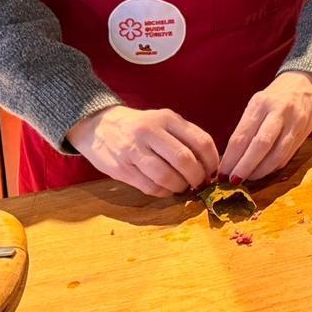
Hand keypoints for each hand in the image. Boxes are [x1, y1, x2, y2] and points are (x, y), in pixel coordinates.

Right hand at [67, 105, 218, 197]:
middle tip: (199, 183)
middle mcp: (151, 132)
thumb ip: (184, 138)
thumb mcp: (163, 122)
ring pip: (167, 176)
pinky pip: (150, 187)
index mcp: (167, 118)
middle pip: (185, 160)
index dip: (212, 161)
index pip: (201, 141)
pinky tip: (167, 190)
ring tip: (183, 187)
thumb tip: (209, 165)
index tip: (213, 171)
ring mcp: (134, 150)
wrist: (98, 126)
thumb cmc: (139, 127)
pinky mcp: (121, 169)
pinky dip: (164, 192)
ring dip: (180, 187)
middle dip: (198, 177)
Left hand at [219, 71, 311, 184]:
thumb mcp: (258, 103)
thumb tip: (230, 158)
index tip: (222, 172)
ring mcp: (294, 123)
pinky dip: (273, 167)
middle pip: (260, 145)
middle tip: (233, 181)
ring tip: (248, 179)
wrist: (307, 83)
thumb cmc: (275, 96)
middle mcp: (278, 112)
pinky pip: (287, 156)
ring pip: (276, 154)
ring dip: (260, 171)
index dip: (230, 157)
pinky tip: (263, 171)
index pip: (242, 135)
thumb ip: (246, 127)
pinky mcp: (304, 133)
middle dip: (245, 167)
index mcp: (261, 103)